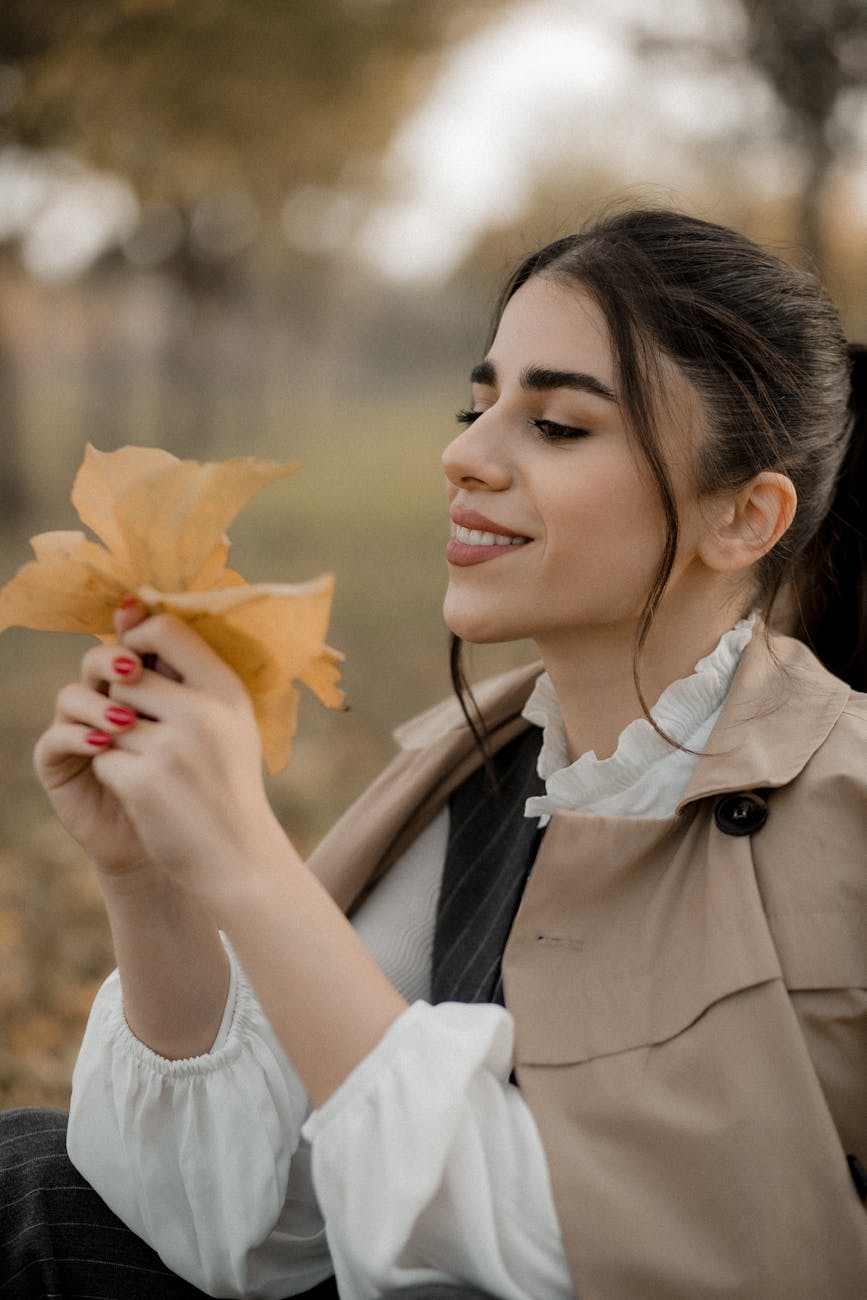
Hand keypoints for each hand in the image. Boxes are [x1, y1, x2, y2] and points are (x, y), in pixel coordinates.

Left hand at [35, 605, 282, 900]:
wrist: (237, 857)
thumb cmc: (225, 781)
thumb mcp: (226, 719)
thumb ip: (184, 669)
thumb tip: (128, 608)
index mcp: (227, 690)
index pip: (166, 628)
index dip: (136, 639)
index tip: (133, 664)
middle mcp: (203, 713)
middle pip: (124, 674)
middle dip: (121, 702)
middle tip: (145, 733)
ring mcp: (172, 748)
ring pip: (107, 716)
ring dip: (116, 740)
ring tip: (149, 764)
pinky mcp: (142, 782)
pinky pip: (100, 757)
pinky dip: (113, 774)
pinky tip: (141, 792)